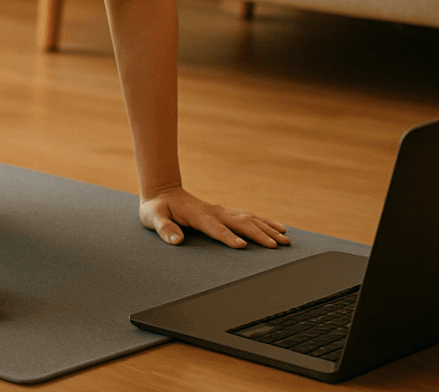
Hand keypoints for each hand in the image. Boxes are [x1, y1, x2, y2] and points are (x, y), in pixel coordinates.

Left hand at [140, 185, 290, 248]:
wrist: (162, 192)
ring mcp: (220, 210)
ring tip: (285, 240)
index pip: (215, 227)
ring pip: (248, 218)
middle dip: (259, 234)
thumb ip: (163, 227)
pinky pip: (247, 216)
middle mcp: (213, 211)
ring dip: (266, 228)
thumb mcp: (152, 217)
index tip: (242, 247)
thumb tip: (176, 240)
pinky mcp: (224, 212)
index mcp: (197, 215)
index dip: (227, 236)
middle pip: (239, 222)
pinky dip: (264, 222)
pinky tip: (278, 228)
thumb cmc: (156, 208)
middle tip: (277, 246)